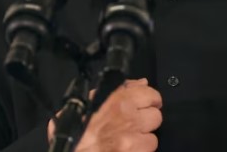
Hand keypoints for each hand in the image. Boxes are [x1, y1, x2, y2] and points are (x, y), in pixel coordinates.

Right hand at [47, 78, 162, 151]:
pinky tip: (128, 148)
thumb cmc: (75, 129)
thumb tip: (141, 83)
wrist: (71, 150)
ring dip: (142, 137)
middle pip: (155, 115)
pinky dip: (140, 150)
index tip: (145, 103)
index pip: (150, 93)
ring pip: (153, 135)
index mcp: (117, 99)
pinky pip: (149, 149)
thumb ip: (118, 89)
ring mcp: (132, 138)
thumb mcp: (89, 101)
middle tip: (134, 123)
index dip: (149, 99)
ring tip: (128, 138)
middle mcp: (128, 117)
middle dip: (146, 119)